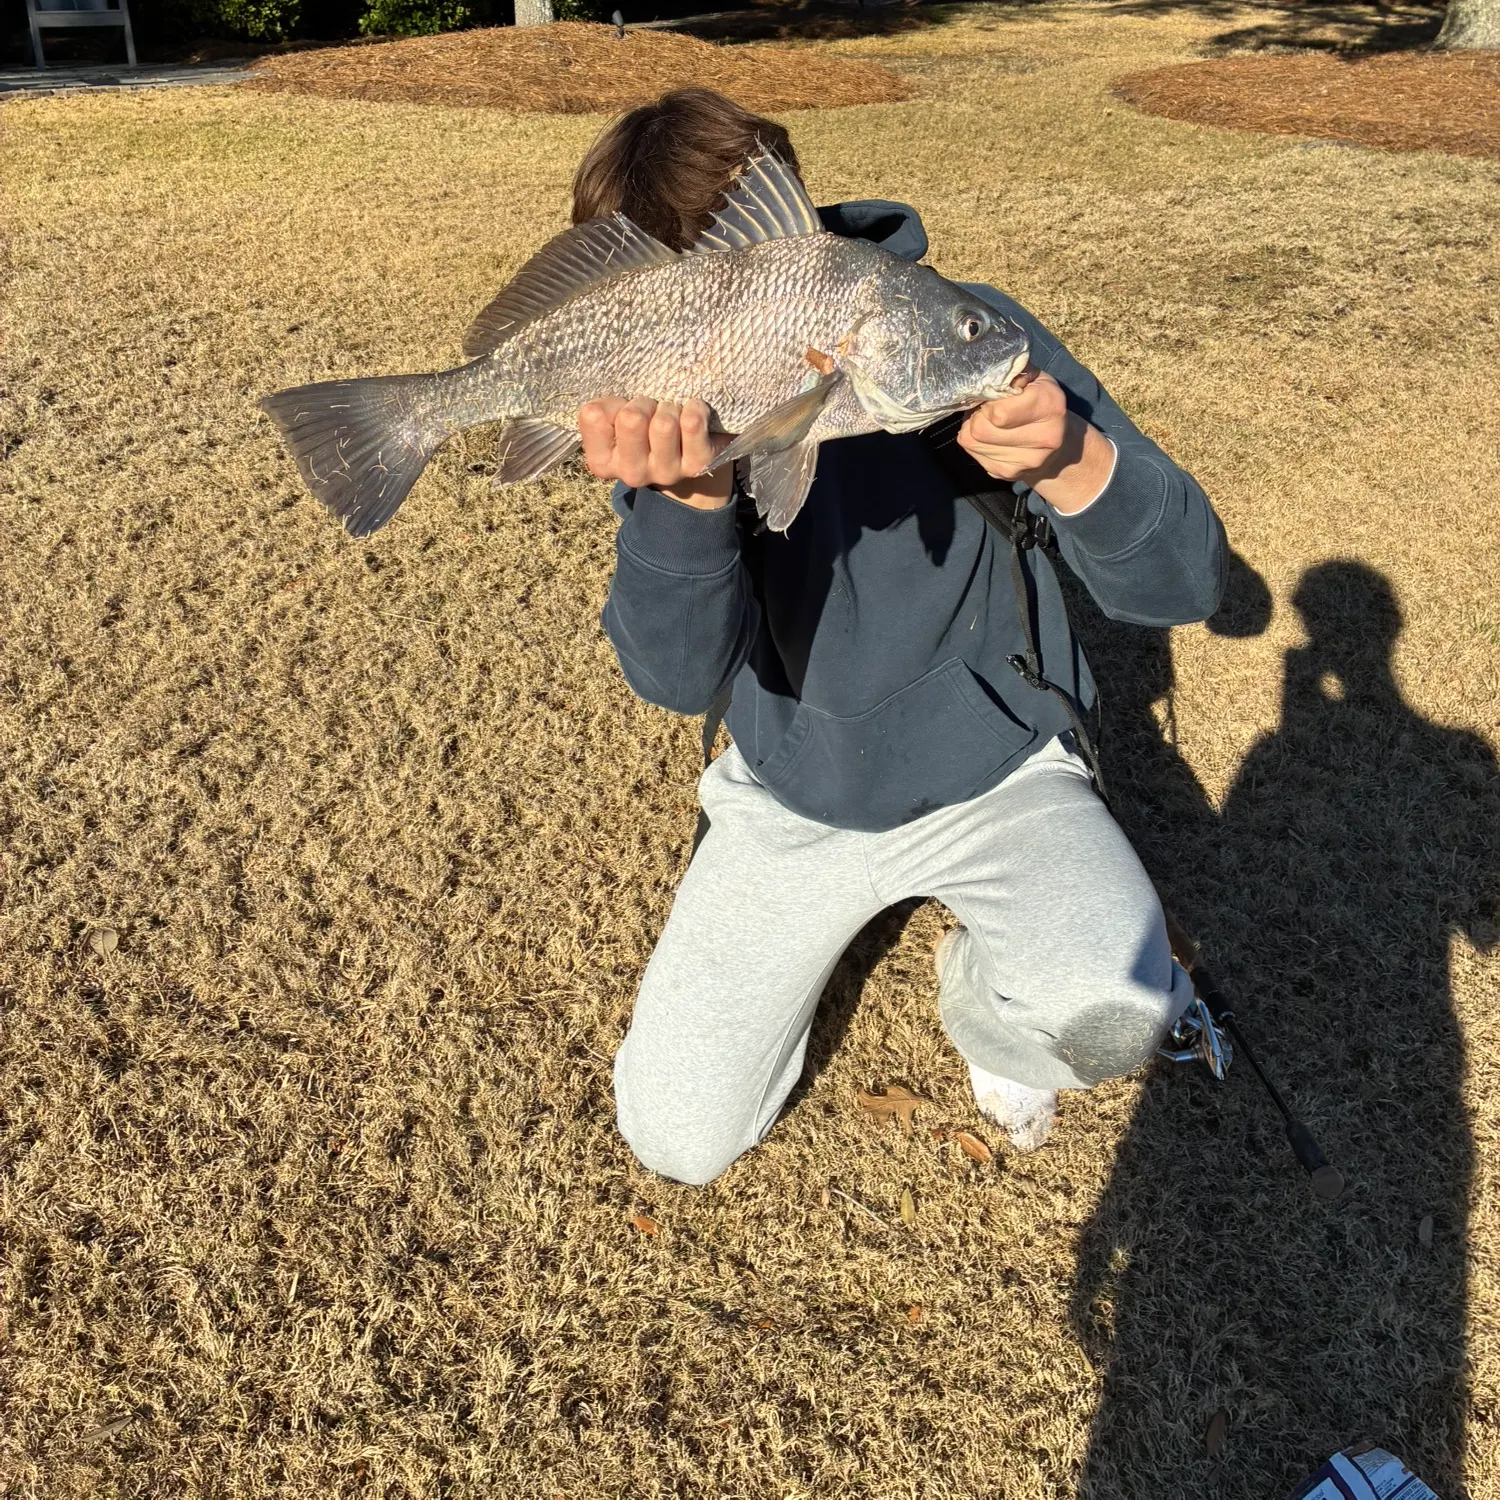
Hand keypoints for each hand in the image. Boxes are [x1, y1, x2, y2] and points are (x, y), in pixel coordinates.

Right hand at [578, 397, 732, 508]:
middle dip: (644, 404)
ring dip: (670, 408)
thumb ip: (600, 410)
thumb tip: (608, 411)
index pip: (594, 416)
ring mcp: (666, 473)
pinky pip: (692, 424)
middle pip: (631, 418)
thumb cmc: (644, 427)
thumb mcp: (614, 419)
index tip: (626, 412)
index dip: (614, 404)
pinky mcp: (697, 465)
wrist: (686, 450)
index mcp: (602, 463)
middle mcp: (631, 474)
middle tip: (652, 412)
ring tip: (673, 416)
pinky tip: (693, 414)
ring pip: (663, 423)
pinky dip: (695, 408)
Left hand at [956, 369, 1113, 514]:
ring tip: (988, 420)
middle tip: (988, 408)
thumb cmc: (1041, 401)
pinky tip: (991, 436)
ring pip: (971, 441)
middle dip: (978, 414)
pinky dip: (975, 442)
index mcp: (1050, 405)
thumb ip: (1013, 372)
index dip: (989, 399)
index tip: (996, 395)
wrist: (1059, 445)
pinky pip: (973, 453)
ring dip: (973, 427)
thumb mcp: (1034, 377)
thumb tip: (986, 375)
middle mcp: (1044, 438)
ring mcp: (1026, 462)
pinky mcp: (1009, 474)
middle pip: (980, 429)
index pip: (997, 411)